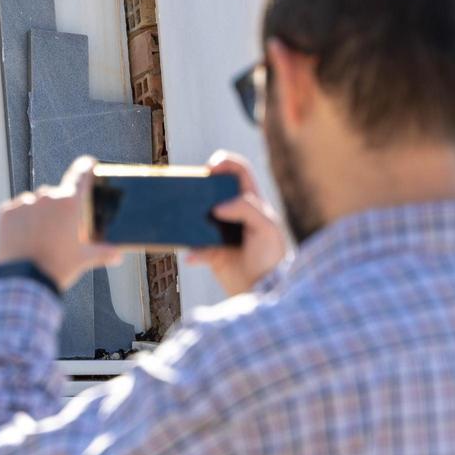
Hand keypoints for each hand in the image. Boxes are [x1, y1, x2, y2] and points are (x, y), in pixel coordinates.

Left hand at [0, 156, 122, 291]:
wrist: (23, 282)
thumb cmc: (56, 268)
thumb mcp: (84, 260)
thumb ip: (104, 252)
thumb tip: (117, 255)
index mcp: (70, 203)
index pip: (81, 174)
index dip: (86, 167)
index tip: (88, 163)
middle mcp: (47, 197)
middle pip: (56, 195)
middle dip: (58, 210)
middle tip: (58, 233)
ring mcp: (24, 203)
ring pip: (34, 204)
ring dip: (38, 216)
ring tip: (38, 240)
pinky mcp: (6, 212)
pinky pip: (16, 211)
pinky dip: (20, 222)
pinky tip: (23, 239)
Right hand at [186, 151, 287, 296]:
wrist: (262, 291)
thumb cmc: (271, 257)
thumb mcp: (267, 227)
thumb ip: (246, 209)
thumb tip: (216, 208)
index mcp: (251, 203)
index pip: (238, 172)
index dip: (224, 162)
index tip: (210, 168)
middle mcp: (234, 214)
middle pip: (213, 191)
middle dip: (200, 188)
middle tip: (190, 192)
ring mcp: (221, 233)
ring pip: (198, 217)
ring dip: (189, 219)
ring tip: (183, 221)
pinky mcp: (211, 252)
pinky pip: (194, 247)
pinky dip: (192, 251)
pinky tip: (194, 256)